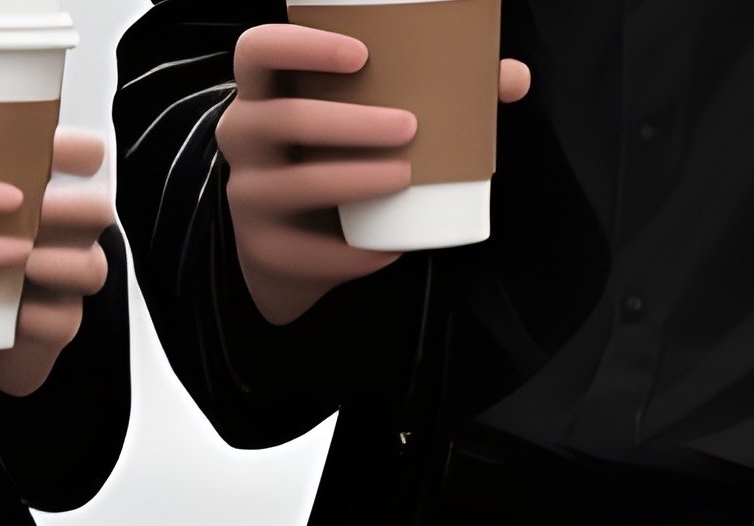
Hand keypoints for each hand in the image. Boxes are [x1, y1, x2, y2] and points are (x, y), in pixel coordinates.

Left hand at [0, 129, 114, 398]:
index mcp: (50, 191)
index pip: (88, 159)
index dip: (80, 149)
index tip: (54, 143)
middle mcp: (69, 233)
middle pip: (98, 211)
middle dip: (76, 207)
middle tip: (43, 207)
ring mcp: (67, 280)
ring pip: (91, 268)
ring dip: (63, 262)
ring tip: (30, 261)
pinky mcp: (56, 324)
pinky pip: (62, 321)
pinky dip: (41, 317)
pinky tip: (19, 314)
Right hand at [218, 25, 531, 326]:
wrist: (283, 246)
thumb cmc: (330, 160)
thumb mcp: (355, 119)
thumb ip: (425, 91)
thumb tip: (510, 79)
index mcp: (263, 92)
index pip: (258, 50)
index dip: (301, 44)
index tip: (360, 54)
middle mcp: (243, 137)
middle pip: (286, 119)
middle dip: (350, 122)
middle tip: (409, 126)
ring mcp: (246, 195)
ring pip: (296, 185)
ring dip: (355, 181)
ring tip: (404, 178)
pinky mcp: (261, 248)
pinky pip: (304, 252)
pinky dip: (349, 254)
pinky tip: (386, 249)